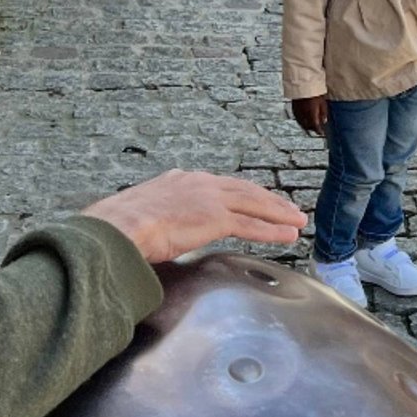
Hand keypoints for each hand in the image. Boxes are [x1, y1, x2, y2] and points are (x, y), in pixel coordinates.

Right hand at [81, 170, 306, 263]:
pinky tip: (289, 235)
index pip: (220, 186)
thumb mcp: (139, 215)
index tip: (256, 200)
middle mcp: (198, 183)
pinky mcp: (215, 218)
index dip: (242, 193)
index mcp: (179, 180)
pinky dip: (273, 231)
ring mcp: (209, 199)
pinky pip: (251, 225)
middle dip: (269, 200)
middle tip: (288, 208)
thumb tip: (151, 234)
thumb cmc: (119, 227)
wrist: (118, 227)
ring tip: (297, 221)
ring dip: (279, 213)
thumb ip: (155, 220)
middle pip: (244, 190)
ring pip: (254, 204)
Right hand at [291, 96, 329, 134]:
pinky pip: (298, 119)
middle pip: (308, 127)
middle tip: (317, 129)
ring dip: (307, 126)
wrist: (302, 85)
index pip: (315, 127)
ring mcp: (297, 113)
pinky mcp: (293, 110)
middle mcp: (304, 116)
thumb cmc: (314, 93)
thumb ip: (323, 113)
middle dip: (313, 129)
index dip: (319, 131)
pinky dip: (302, 122)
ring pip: (302, 124)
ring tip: (311, 126)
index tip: (322, 133)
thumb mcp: (322, 103)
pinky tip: (304, 121)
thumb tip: (324, 121)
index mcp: (312, 114)